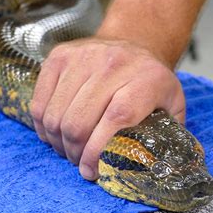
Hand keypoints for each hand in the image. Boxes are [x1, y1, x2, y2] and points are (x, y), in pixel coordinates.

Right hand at [31, 38, 185, 179]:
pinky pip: (40, 102)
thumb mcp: (173, 104)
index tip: (91, 171)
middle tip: (80, 163)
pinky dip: (42, 126)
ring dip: (58, 142)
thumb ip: (169, 135)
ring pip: (56, 114)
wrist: (133, 40)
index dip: (98, 151)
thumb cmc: (150, 80)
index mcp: (145, 79)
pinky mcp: (59, 56)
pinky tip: (54, 133)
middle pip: (78, 121)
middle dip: (74, 153)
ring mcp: (82, 57)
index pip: (116, 119)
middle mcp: (112, 64)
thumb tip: (159, 170)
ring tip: (68, 150)